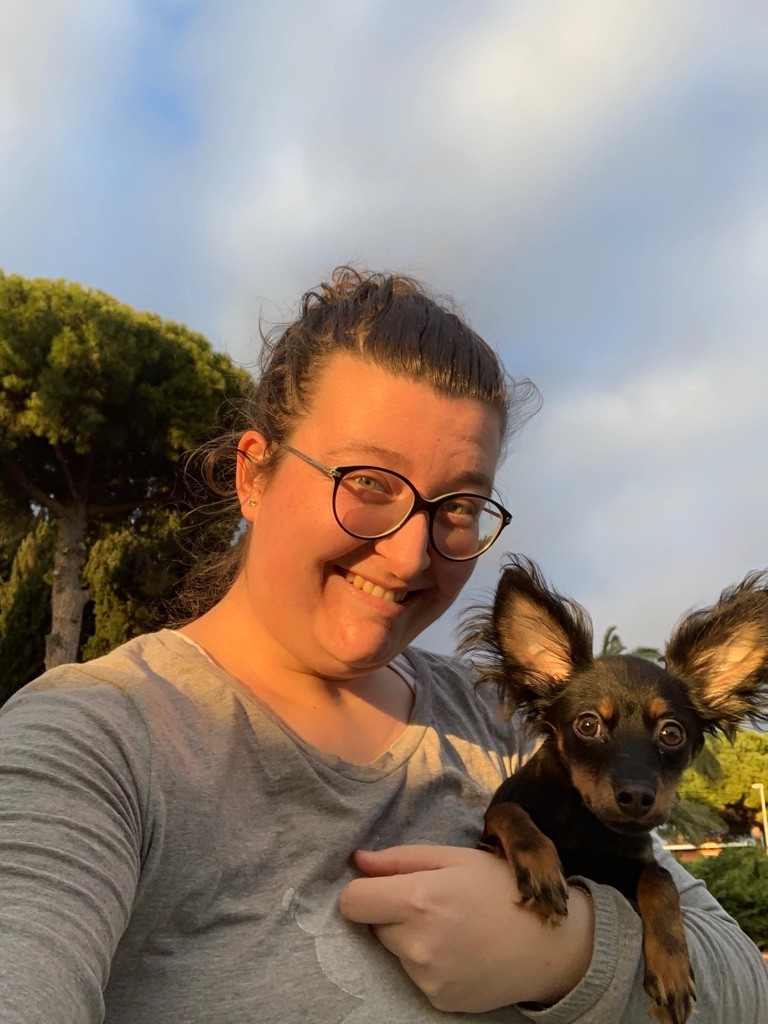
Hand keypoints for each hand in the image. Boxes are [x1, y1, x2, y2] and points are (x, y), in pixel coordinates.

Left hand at [338, 845, 593, 1012]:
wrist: (547, 944)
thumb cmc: (502, 888)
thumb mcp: (456, 858)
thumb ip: (401, 858)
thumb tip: (357, 861)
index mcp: (419, 900)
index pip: (352, 902)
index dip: (363, 891)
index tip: (380, 887)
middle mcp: (418, 943)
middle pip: (373, 926)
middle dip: (392, 913)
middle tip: (433, 904)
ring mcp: (427, 977)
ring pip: (395, 950)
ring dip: (411, 938)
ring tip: (451, 927)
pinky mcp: (438, 999)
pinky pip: (415, 974)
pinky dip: (429, 962)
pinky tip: (459, 950)